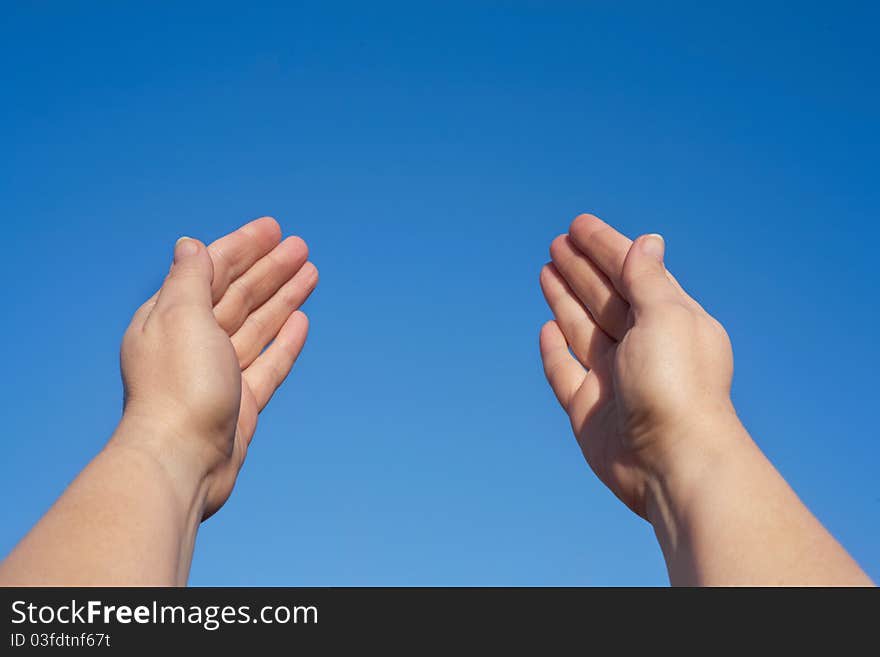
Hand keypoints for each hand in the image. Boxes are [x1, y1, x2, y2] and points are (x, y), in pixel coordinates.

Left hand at [118, 217, 317, 516]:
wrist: (182, 461)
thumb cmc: (178, 388)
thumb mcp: (181, 318)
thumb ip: (191, 279)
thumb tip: (190, 245)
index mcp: (169, 319)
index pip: (212, 271)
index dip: (243, 247)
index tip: (272, 229)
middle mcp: (193, 343)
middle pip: (238, 295)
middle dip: (269, 269)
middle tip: (301, 247)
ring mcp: (218, 374)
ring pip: (256, 325)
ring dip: (282, 297)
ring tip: (310, 273)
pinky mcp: (241, 402)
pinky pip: (267, 362)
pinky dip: (284, 340)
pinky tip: (301, 320)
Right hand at [539, 214, 734, 517]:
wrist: (671, 463)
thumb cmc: (678, 386)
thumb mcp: (667, 317)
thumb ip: (648, 279)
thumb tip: (647, 241)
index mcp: (670, 321)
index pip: (633, 272)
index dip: (606, 247)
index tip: (579, 224)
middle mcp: (643, 348)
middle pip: (605, 298)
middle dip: (582, 268)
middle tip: (557, 242)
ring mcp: (614, 380)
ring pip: (584, 329)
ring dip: (566, 298)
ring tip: (547, 270)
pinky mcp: (590, 410)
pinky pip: (567, 372)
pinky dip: (556, 349)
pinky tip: (546, 327)